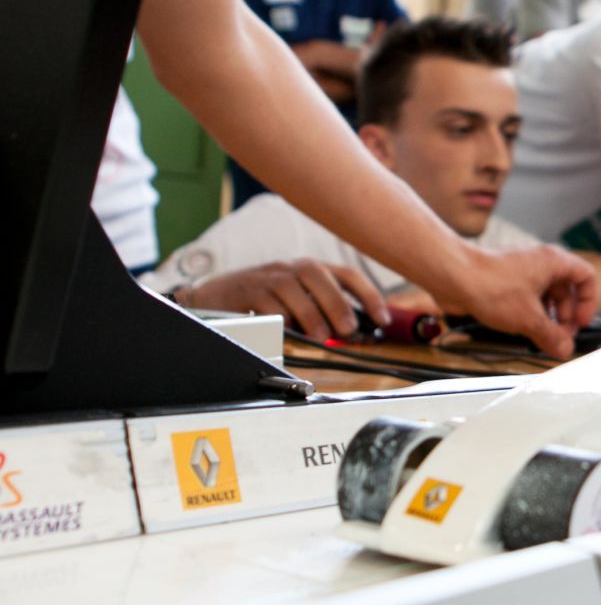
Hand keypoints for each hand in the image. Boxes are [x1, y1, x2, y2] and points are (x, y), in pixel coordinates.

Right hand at [184, 260, 388, 341]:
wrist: (213, 297)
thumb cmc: (263, 301)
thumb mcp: (297, 300)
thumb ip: (323, 311)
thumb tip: (355, 332)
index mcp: (309, 269)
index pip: (346, 274)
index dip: (368, 294)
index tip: (383, 319)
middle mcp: (290, 268)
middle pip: (319, 275)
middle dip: (338, 303)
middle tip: (347, 329)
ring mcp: (267, 277)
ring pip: (293, 289)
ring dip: (311, 315)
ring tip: (320, 336)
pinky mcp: (246, 291)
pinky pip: (267, 304)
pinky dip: (281, 320)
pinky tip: (287, 332)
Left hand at [436, 244, 597, 358]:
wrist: (454, 276)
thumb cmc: (491, 286)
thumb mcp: (529, 319)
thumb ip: (551, 336)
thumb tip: (564, 350)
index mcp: (554, 262)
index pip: (586, 277)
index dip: (587, 302)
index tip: (579, 321)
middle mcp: (540, 263)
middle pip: (567, 289)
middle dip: (566, 315)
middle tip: (560, 336)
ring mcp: (523, 270)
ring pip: (546, 294)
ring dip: (548, 316)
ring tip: (543, 336)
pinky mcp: (507, 280)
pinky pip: (528, 297)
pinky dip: (531, 313)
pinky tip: (524, 329)